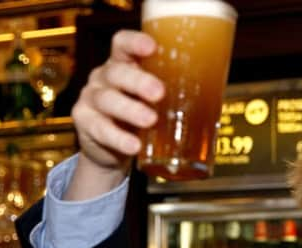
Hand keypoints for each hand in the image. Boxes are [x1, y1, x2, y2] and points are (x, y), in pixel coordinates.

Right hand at [66, 30, 164, 199]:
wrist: (111, 149)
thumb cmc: (139, 118)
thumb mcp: (154, 102)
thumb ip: (173, 94)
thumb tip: (216, 96)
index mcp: (123, 65)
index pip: (122, 44)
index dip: (135, 43)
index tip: (153, 47)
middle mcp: (104, 78)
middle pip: (117, 73)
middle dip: (138, 81)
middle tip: (159, 93)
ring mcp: (91, 99)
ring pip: (107, 100)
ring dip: (130, 110)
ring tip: (150, 120)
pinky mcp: (85, 123)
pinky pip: (101, 129)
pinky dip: (119, 139)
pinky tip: (134, 145)